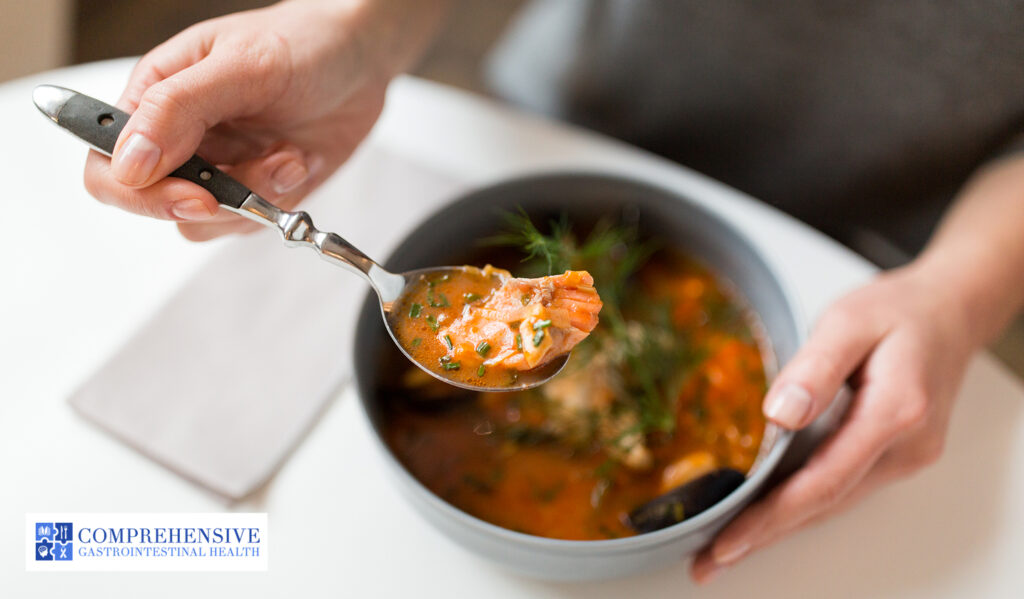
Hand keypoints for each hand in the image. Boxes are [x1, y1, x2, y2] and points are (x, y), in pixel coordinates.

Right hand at [82, 0, 442, 240]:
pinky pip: (249, 222)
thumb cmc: (301, 43)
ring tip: (288, 155)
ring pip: (208, 221)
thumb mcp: (240, 66)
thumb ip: (178, 110)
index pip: (109, 165)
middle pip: (156, 203)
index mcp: (154, 97)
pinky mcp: (254, 188)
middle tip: (260, 175)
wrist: (361, 59)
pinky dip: (280, 200)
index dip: (142, 194)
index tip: (197, 196)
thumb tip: (129, 163)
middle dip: (215, 200)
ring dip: (256, 197)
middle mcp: (178, 138)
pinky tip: (299, 159)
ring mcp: (217, 168)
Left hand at [691, 259, 977, 582]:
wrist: (950, 309)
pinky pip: (844, 486)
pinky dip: (804, 503)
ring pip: (835, 502)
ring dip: (783, 525)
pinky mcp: (897, 455)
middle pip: (826, 503)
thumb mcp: (848, 321)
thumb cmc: (899, 311)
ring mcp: (906, 456)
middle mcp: (906, 447)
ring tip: (730, 543)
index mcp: (895, 413)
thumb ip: (814, 367)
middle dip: (766, 534)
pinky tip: (769, 512)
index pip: (824, 482)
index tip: (728, 539)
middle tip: (710, 560)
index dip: (772, 517)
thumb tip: (779, 414)